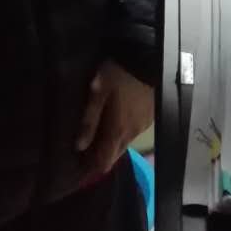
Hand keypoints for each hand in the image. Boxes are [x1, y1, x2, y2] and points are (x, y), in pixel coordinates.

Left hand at [75, 59, 152, 183]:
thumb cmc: (120, 75)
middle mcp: (132, 134)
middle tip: (87, 154)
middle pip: (115, 154)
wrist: (149, 60)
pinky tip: (117, 122)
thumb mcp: (99, 92)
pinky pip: (134, 131)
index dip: (93, 168)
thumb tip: (79, 146)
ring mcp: (143, 126)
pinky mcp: (150, 116)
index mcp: (118, 131)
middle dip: (102, 157)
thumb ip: (90, 119)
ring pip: (125, 142)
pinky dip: (123, 132)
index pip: (105, 161)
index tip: (81, 170)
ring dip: (113, 144)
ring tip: (100, 137)